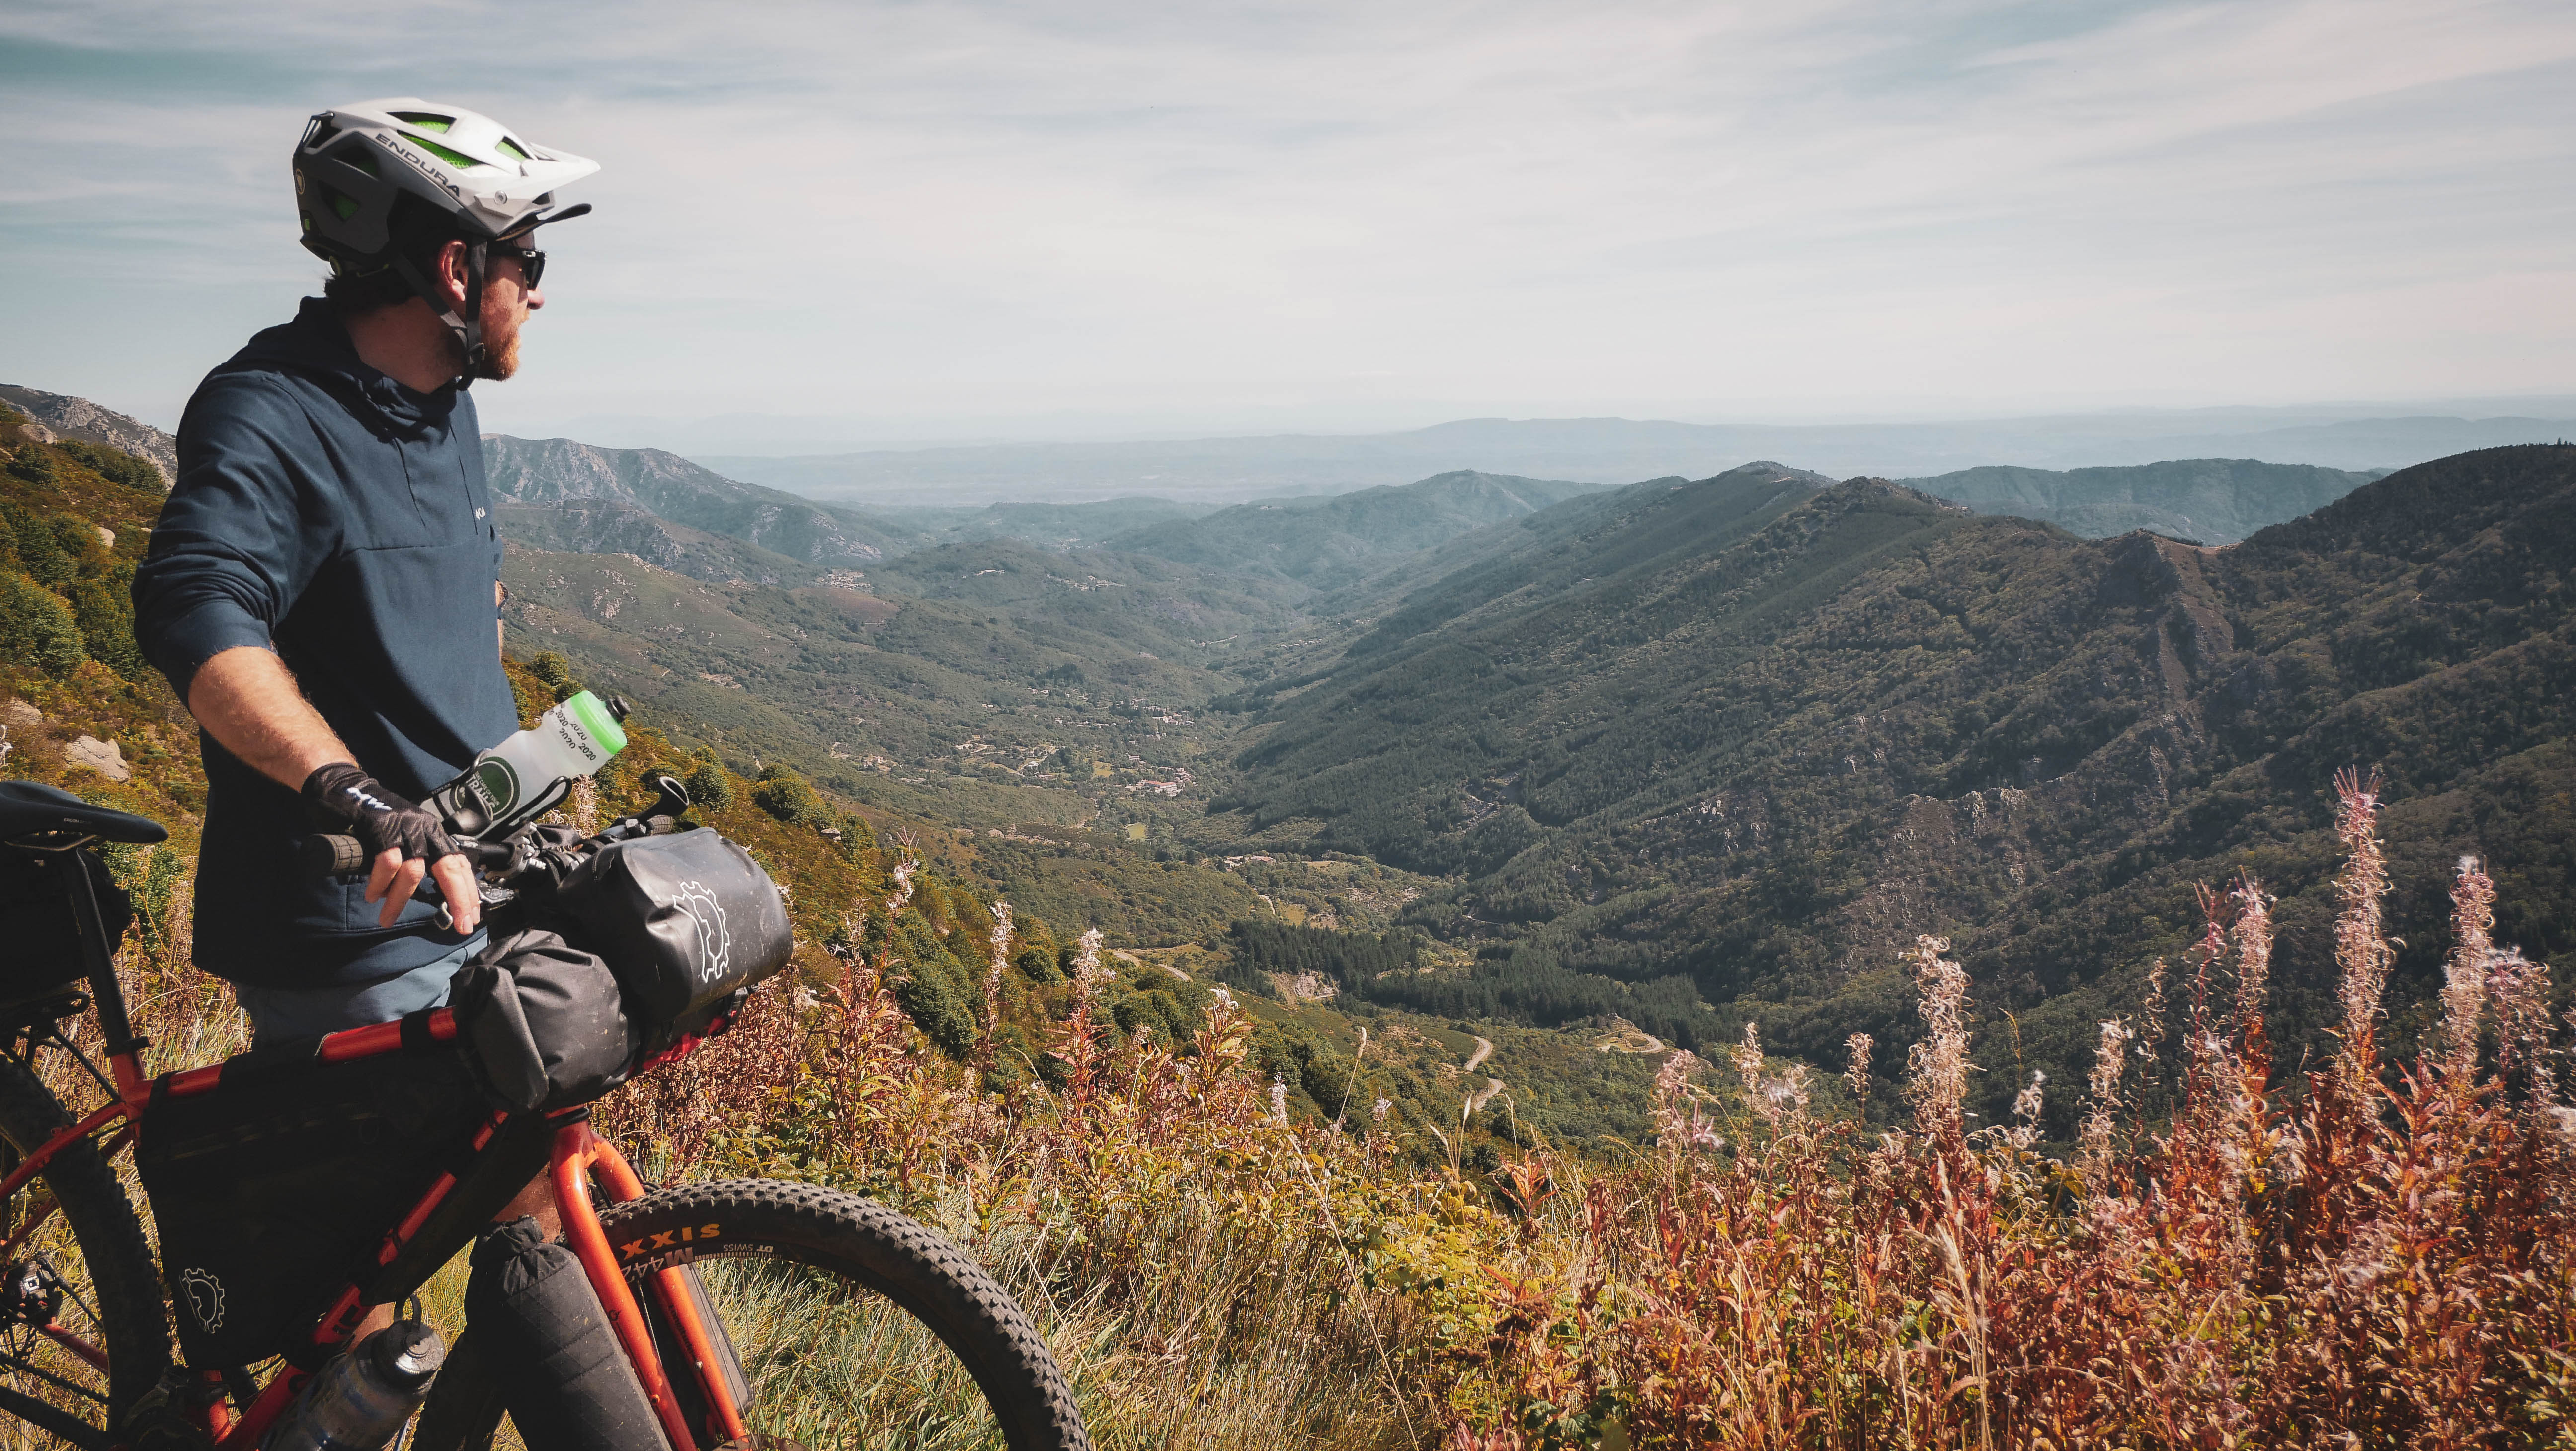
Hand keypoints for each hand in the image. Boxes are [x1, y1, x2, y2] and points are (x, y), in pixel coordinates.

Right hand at [302, 763, 481, 933]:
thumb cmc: (371, 819)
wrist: (343, 787)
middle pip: (450, 868)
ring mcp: (405, 826)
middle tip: (458, 926)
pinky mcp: (382, 826)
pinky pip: (387, 862)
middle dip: (457, 899)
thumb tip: (424, 895)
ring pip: (414, 871)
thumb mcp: (402, 839)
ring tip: (386, 917)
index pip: (460, 865)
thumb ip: (415, 860)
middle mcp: (424, 829)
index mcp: (432, 833)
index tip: (470, 916)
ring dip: (400, 900)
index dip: (468, 892)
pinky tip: (373, 895)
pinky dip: (380, 883)